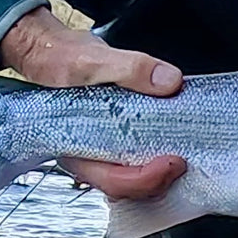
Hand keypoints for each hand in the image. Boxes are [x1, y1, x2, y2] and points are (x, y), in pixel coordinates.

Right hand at [0, 7, 185, 197]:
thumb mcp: (93, 60)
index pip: (114, 181)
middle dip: (160, 179)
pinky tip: (174, 139)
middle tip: (184, 159)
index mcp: (77, 148)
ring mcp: (105, 148)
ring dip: (162, 170)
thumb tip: (168, 81)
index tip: (172, 161)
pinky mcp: (119, 136)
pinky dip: (160, 151)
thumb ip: (130, 69)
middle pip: (130, 187)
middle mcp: (92, 156)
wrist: (52, 50)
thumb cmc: (59, 61)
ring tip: (184, 152)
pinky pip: (140, 156)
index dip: (147, 178)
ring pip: (136, 176)